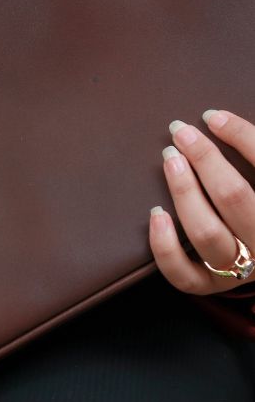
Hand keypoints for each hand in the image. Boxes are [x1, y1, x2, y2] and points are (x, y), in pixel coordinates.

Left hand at [149, 109, 254, 294]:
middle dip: (205, 159)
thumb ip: (252, 152)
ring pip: (207, 233)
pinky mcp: (214, 285)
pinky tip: (156, 213)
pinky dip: (165, 245)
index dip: (240, 136)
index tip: (211, 116)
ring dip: (183, 191)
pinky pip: (184, 274)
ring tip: (170, 159)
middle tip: (181, 132)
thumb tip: (217, 119)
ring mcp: (242, 270)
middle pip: (234, 197)